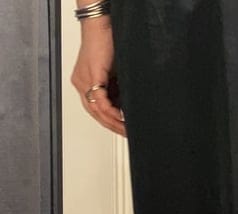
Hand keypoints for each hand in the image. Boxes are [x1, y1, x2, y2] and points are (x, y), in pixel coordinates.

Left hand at [71, 18, 125, 136]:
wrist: (102, 26)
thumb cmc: (107, 45)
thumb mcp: (114, 76)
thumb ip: (116, 91)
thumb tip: (125, 108)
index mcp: (84, 84)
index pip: (95, 110)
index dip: (109, 123)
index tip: (123, 130)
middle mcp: (81, 84)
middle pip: (95, 114)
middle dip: (112, 127)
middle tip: (126, 134)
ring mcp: (83, 81)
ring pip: (96, 110)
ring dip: (112, 122)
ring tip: (126, 128)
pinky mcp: (91, 76)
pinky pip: (99, 101)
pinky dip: (110, 111)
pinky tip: (120, 117)